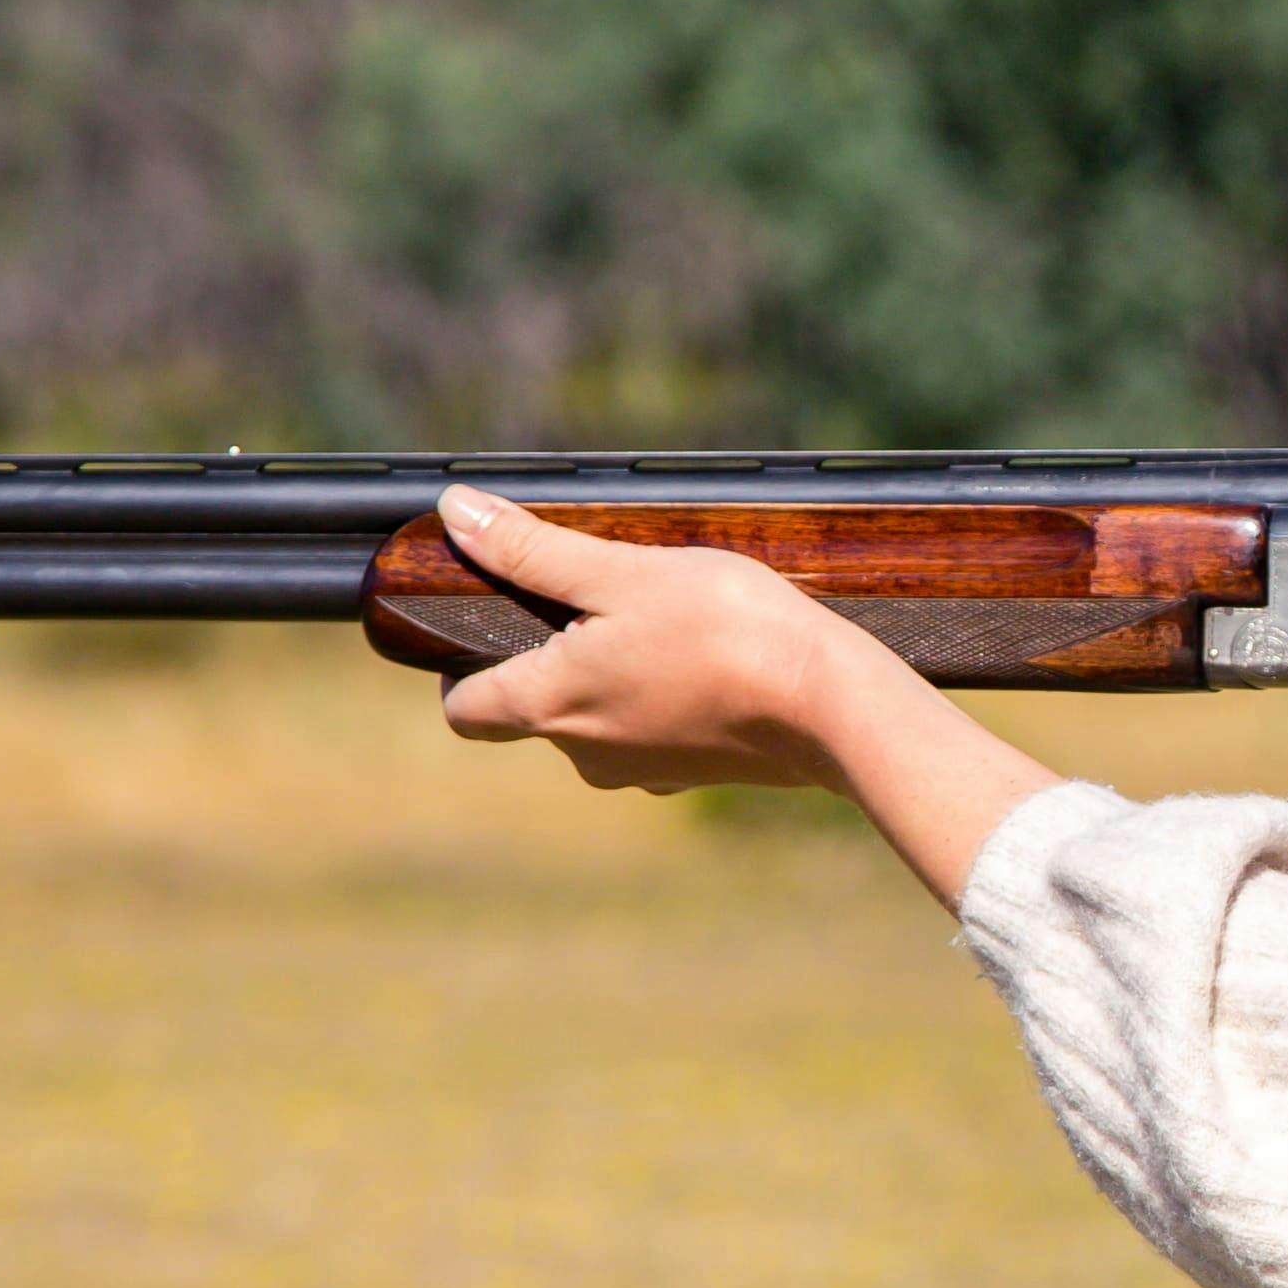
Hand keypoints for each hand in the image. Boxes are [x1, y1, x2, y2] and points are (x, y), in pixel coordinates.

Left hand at [425, 487, 901, 793]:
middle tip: (591, 599)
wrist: (830, 706)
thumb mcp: (623, 573)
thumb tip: (456, 513)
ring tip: (659, 619)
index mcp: (551, 706)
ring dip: (608, 674)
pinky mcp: (691, 774)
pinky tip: (702, 657)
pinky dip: (658, 695)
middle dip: (547, 656)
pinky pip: (649, 732)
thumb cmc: (727, 632)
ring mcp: (641, 772)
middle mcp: (585, 754)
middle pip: (531, 708)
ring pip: (593, 721)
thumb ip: (533, 550)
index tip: (487, 620)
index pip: (465, 709)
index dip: (458, 666)